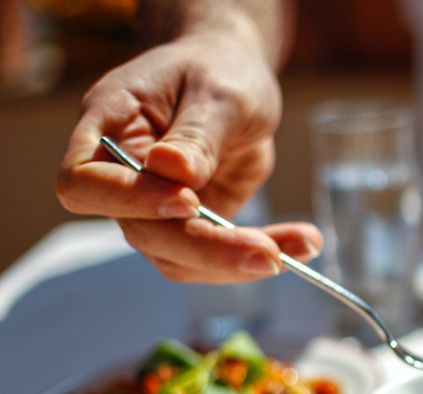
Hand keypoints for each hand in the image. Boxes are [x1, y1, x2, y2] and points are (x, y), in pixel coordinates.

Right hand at [56, 30, 320, 282]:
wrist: (234, 76)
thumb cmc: (218, 69)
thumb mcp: (219, 93)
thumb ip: (198, 135)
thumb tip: (174, 172)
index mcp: (109, 126)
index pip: (86, 182)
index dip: (130, 201)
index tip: (189, 200)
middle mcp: (122, 176)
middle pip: (143, 233)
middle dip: (209, 249)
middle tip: (270, 255)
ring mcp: (154, 208)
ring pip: (179, 258)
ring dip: (239, 263)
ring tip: (304, 243)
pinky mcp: (191, 227)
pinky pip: (216, 258)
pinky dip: (259, 255)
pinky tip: (304, 243)